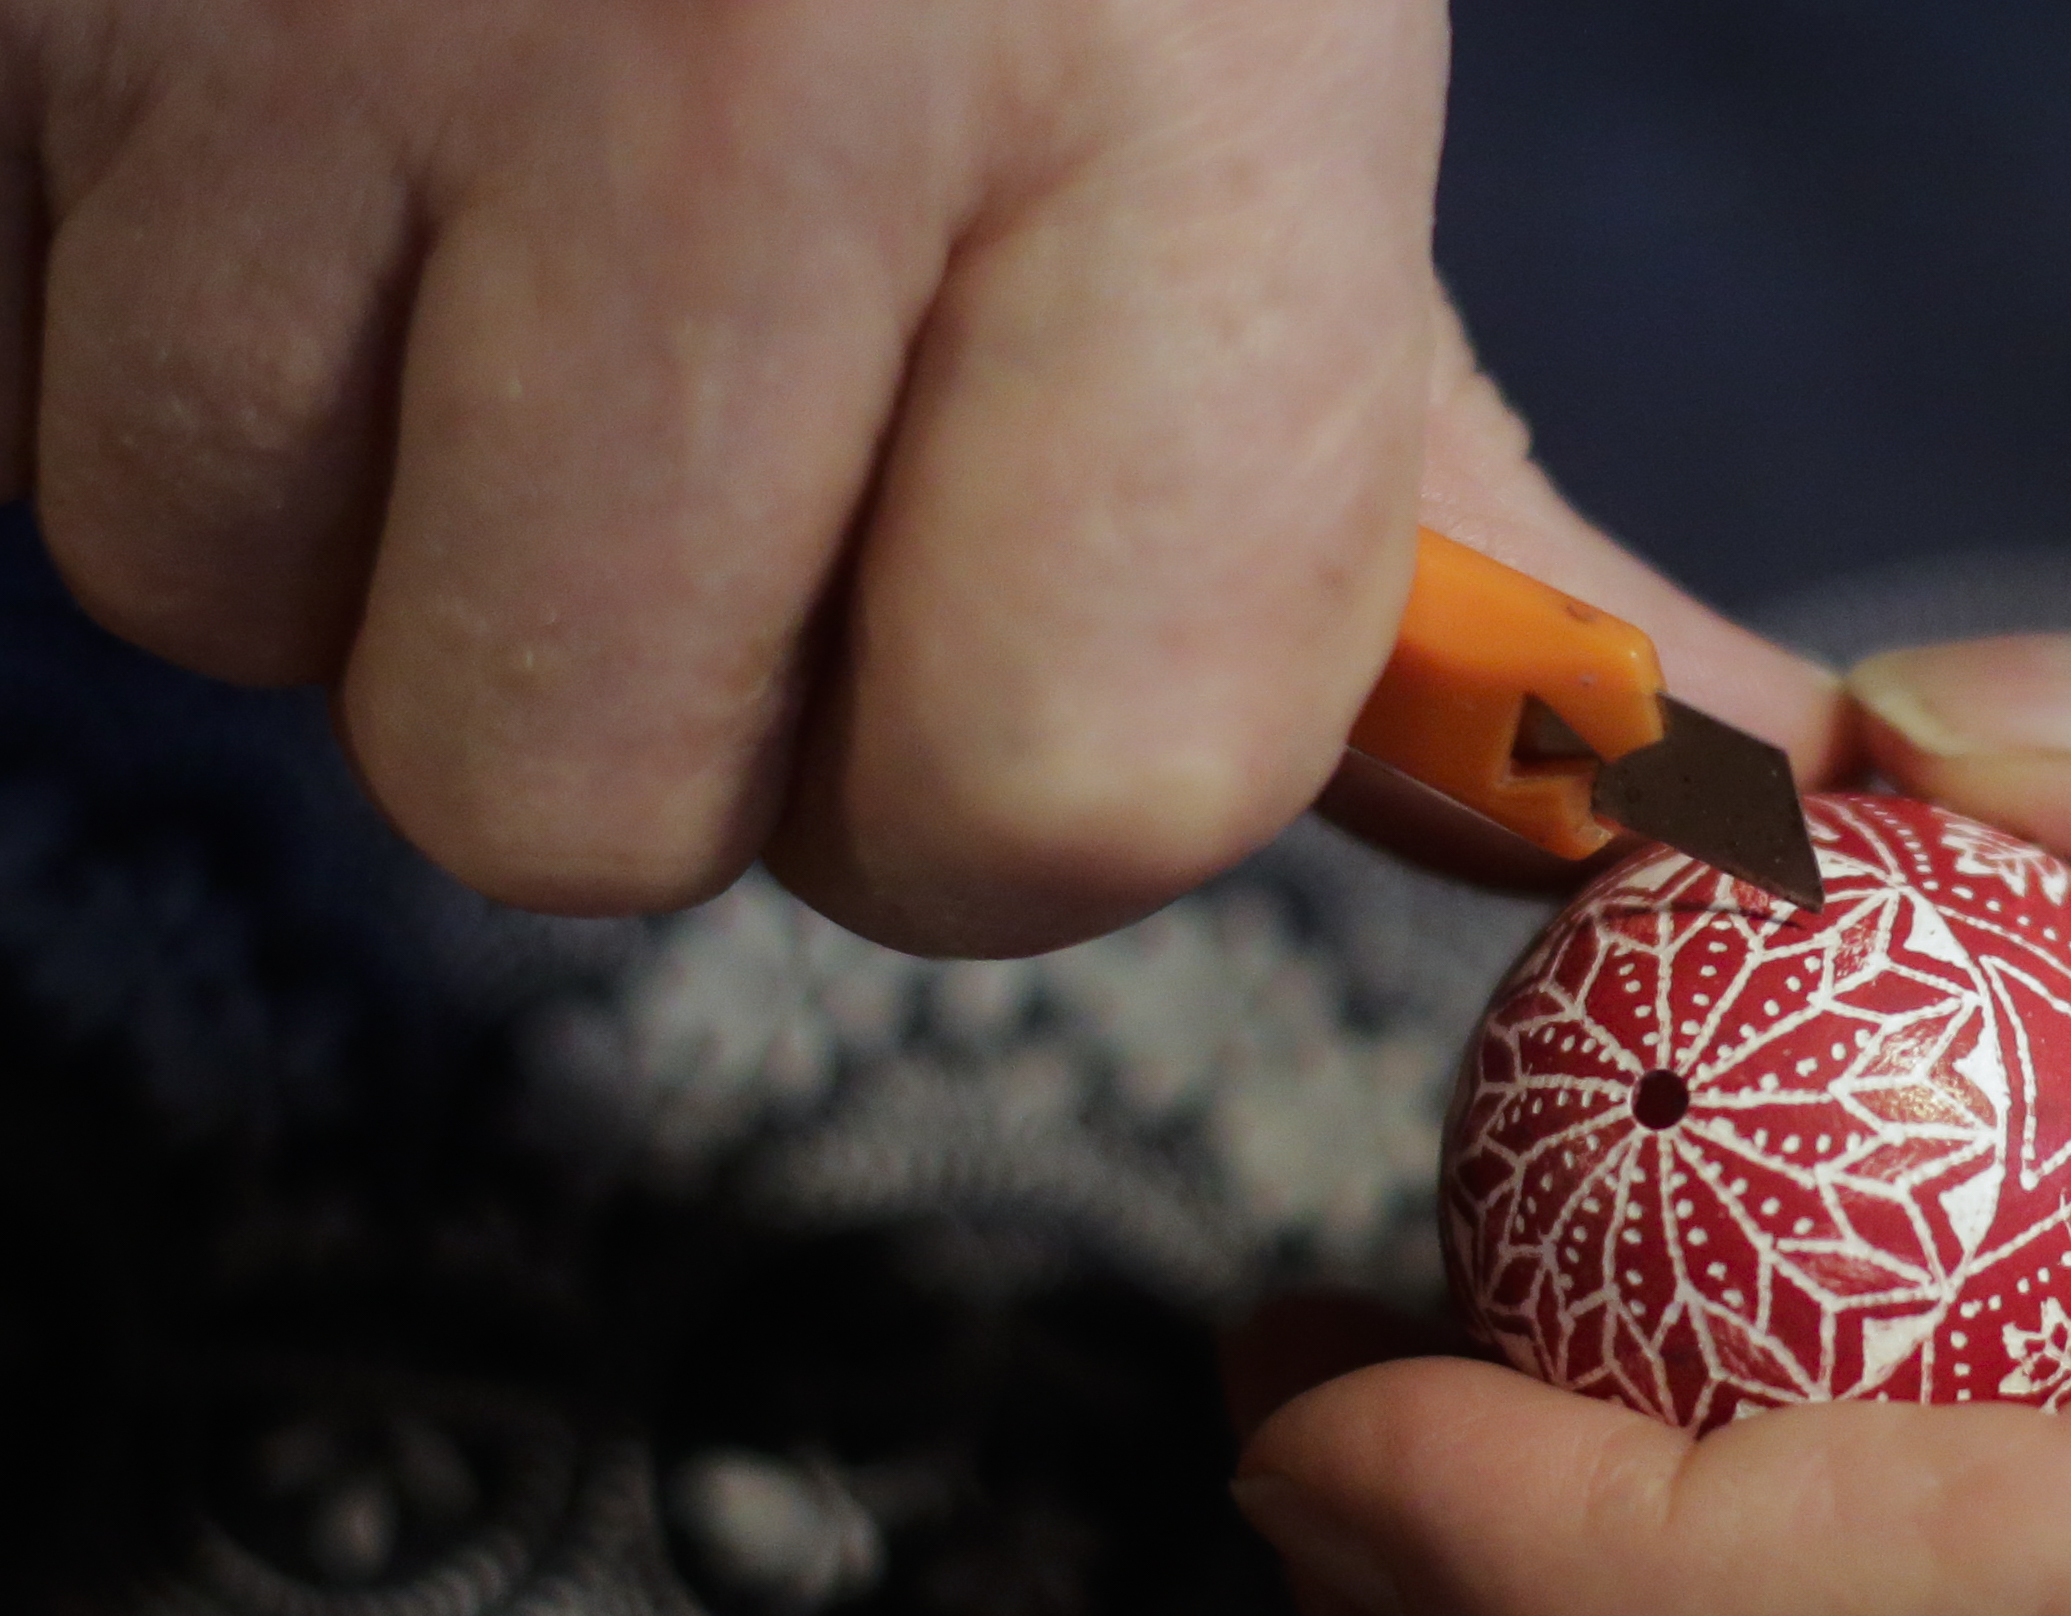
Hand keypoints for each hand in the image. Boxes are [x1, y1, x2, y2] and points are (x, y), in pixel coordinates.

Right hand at [7, 1, 1830, 952]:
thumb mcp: (1279, 121)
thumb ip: (1443, 535)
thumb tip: (1659, 831)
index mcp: (1162, 120)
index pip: (1064, 798)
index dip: (1008, 780)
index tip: (1000, 601)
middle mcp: (738, 64)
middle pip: (581, 806)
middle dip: (651, 689)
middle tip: (710, 409)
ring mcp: (321, 7)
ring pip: (248, 615)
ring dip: (369, 502)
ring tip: (487, 210)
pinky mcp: (20, 1)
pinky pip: (35, 416)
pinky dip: (168, 338)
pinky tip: (304, 134)